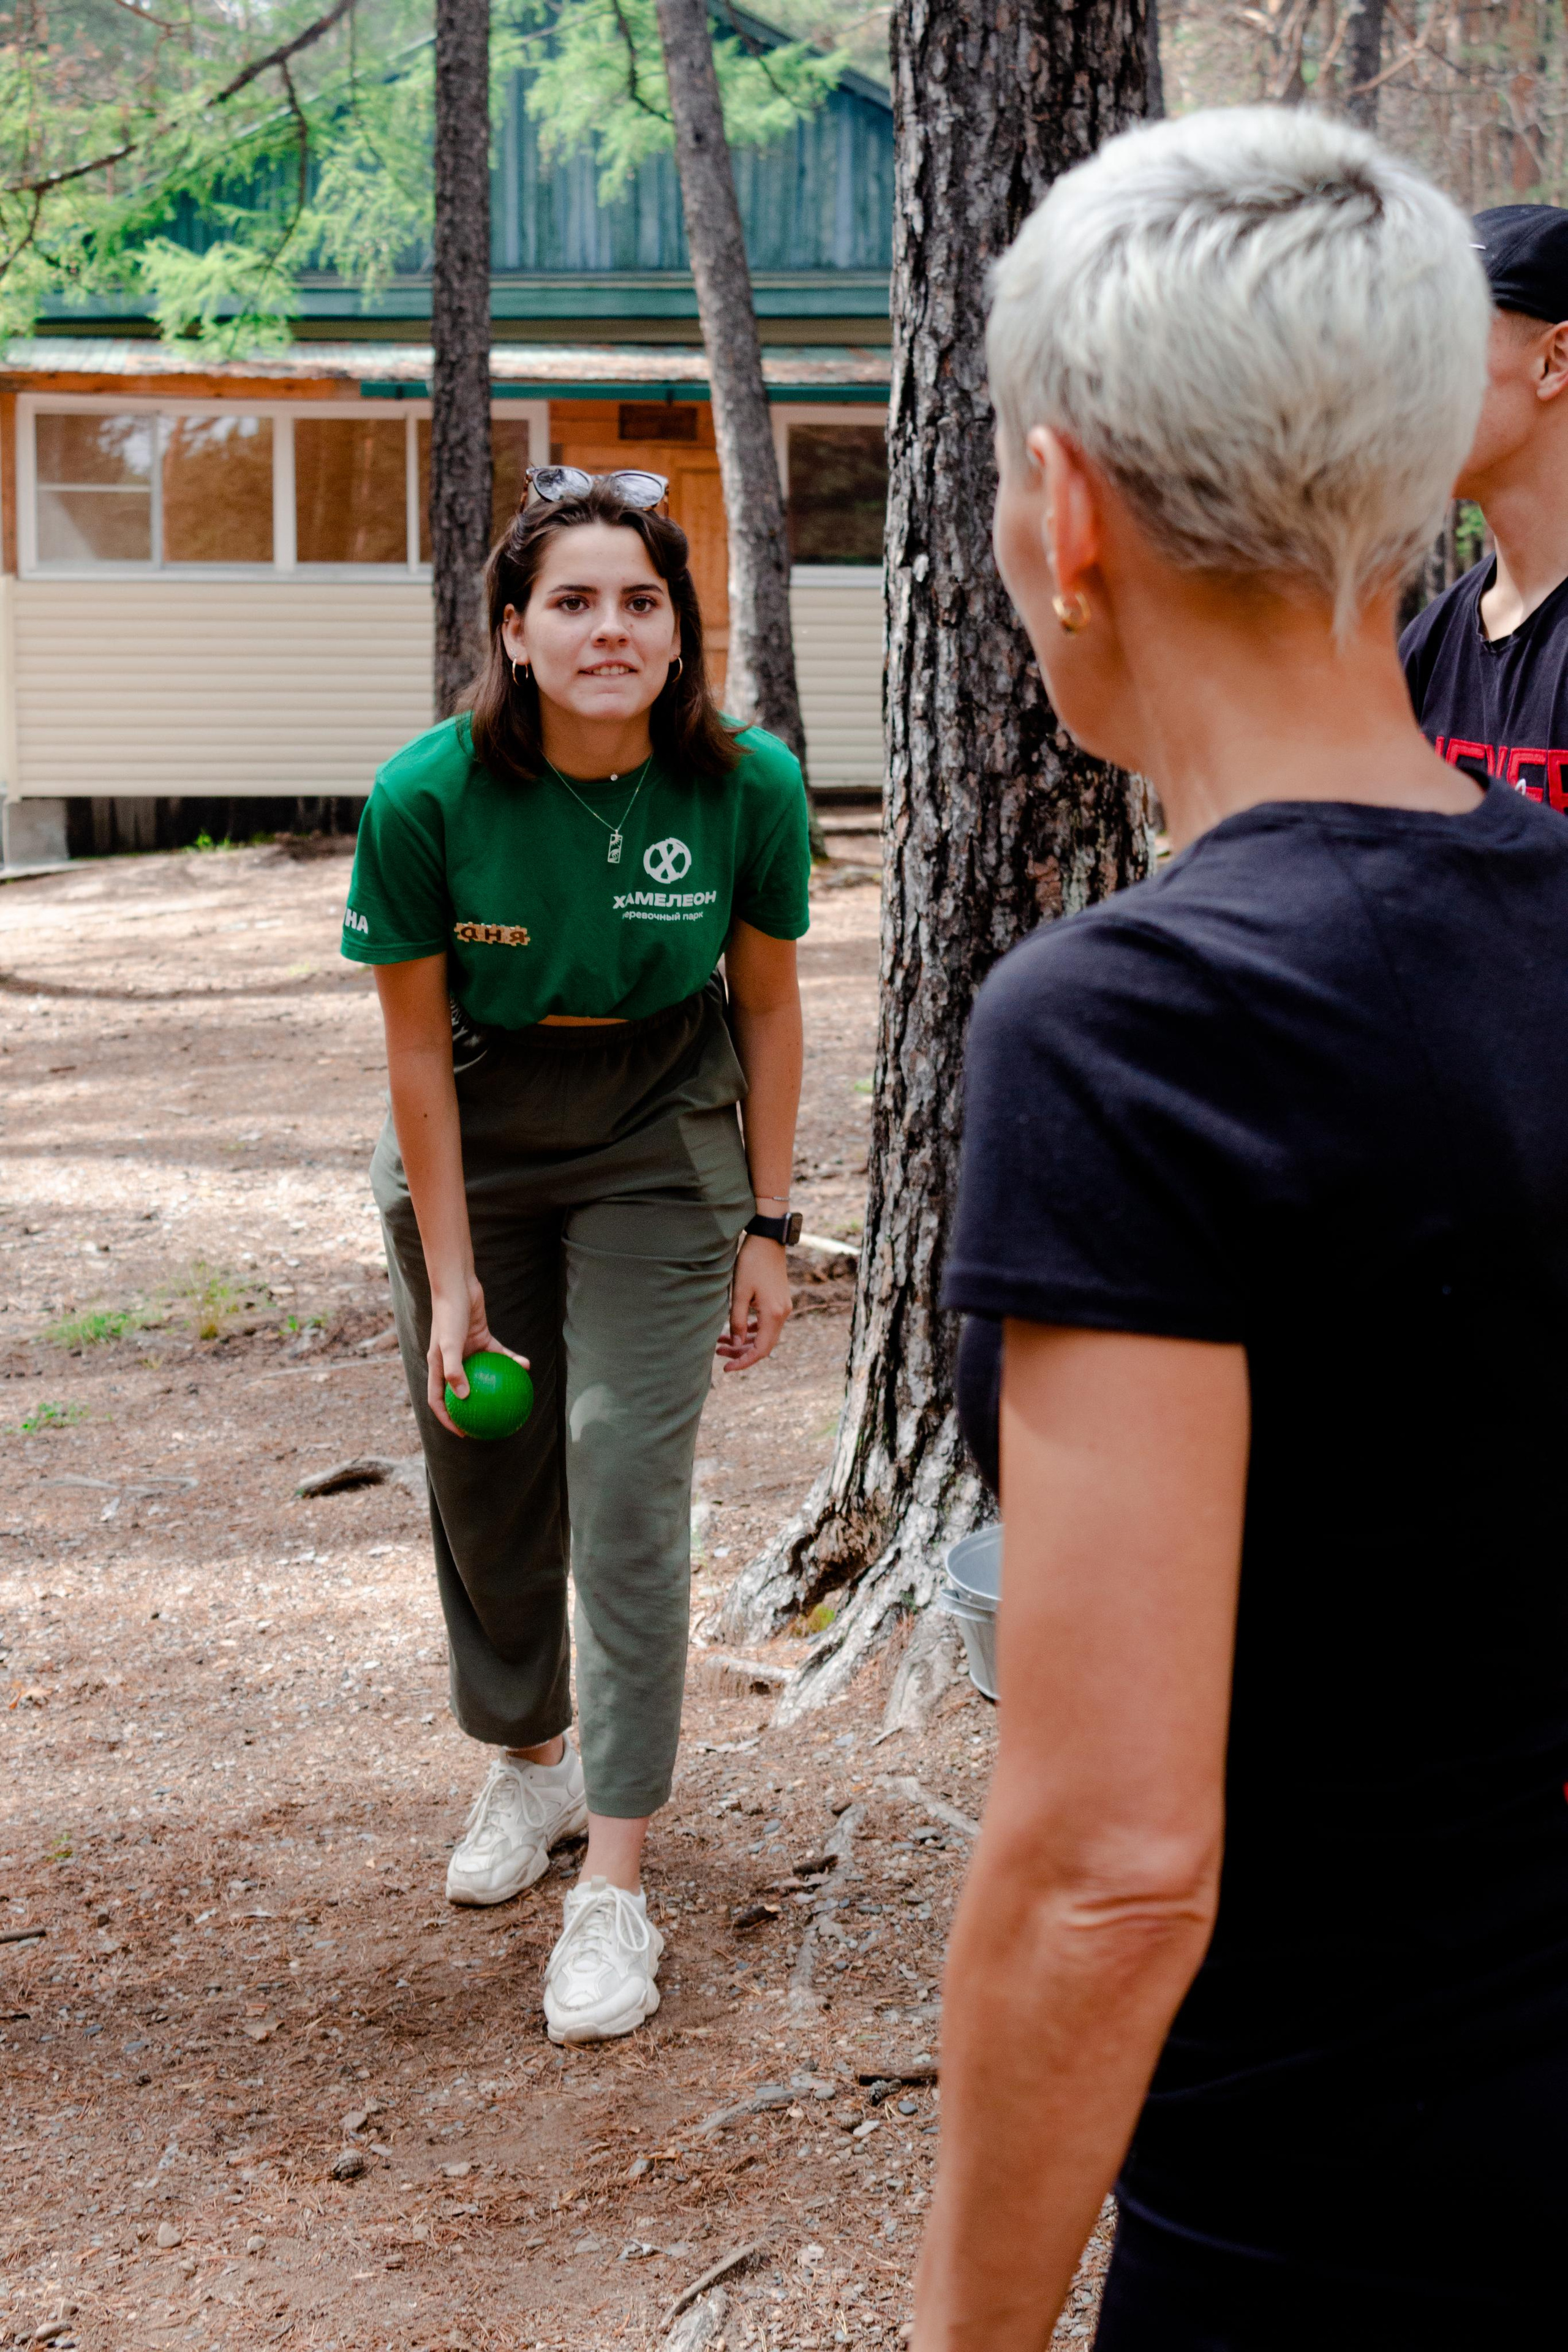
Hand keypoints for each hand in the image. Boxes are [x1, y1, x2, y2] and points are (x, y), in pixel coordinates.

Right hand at [426, 1274, 529, 1435]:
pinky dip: (511, 1359)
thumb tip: (464, 1398)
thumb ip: (454, 1370)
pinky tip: (527, 1366)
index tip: (463, 1433)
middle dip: (473, 1408)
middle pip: (461, 1391)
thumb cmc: (450, 1314)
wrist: (457, 1285)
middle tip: (490, 1421)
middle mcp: (452, 1360)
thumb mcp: (450, 1343)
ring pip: (484, 1373)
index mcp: (437, 1365)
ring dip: (498, 1384)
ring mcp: (467, 1350)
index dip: (448, 1419)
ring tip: (513, 1398)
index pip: (438, 1400)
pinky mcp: (482, 1337)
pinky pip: (499, 1354)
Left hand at [717, 1234, 791, 1372]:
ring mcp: (783, 1307)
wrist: (768, 1239)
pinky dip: (752, 1330)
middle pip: (763, 1345)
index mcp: (773, 1314)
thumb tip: (735, 1343)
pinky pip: (767, 1323)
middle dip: (741, 1352)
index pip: (760, 1350)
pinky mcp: (779, 1300)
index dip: (743, 1362)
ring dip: (744, 1341)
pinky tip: (736, 1329)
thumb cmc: (751, 1262)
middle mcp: (782, 1313)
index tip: (726, 1368)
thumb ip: (737, 1320)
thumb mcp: (739, 1292)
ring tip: (721, 1342)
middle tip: (718, 1353)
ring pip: (765, 1335)